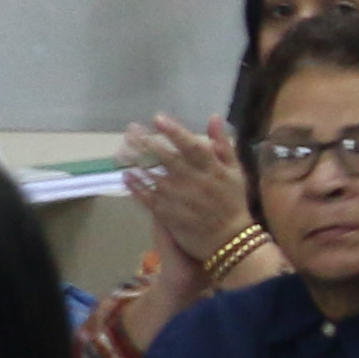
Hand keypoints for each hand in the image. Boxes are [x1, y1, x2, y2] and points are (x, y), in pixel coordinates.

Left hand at [127, 118, 249, 266]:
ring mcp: (179, 199)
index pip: (191, 146)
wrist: (230, 240)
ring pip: (153, 176)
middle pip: (166, 159)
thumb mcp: (237, 171)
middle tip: (131, 130)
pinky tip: (126, 175)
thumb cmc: (233, 202)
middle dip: (147, 143)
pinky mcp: (168, 214)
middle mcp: (195, 182)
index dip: (174, 132)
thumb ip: (224, 145)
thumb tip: (213, 117)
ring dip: (136, 162)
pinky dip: (136, 186)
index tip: (157, 118)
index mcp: (213, 170)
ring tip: (122, 149)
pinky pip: (147, 198)